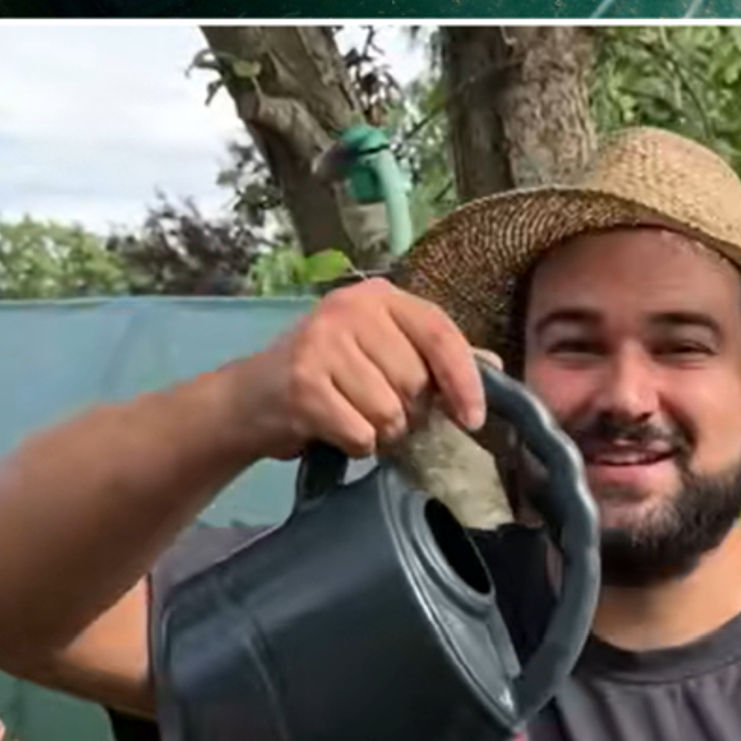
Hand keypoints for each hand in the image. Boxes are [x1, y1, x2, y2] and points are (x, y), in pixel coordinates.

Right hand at [221, 278, 486, 460]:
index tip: (472, 419)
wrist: (249, 399)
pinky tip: (335, 430)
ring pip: (390, 412)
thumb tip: (492, 368)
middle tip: (376, 409)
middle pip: (415, 381)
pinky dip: (355, 445)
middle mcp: (349, 309)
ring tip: (353, 417)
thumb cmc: (325, 376)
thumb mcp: (378, 352)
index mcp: (377, 296)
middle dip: (406, 411)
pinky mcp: (304, 384)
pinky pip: (361, 434)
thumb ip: (431, 356)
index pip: (439, 333)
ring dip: (379, 432)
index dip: (464, 380)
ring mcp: (323, 344)